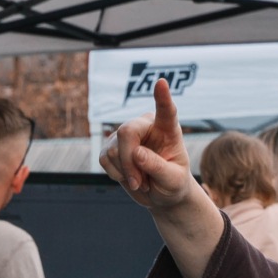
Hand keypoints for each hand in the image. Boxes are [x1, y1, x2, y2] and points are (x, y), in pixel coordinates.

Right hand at [99, 79, 198, 213]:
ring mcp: (126, 133)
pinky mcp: (111, 144)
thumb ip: (158, 167)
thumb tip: (137, 152)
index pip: (166, 111)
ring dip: (125, 172)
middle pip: (126, 132)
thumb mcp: (173, 181)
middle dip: (128, 162)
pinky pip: (104, 158)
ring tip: (140, 181)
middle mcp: (146, 125)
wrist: (159, 194)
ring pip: (113, 149)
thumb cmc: (172, 183)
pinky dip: (115, 173)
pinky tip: (128, 177)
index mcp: (167, 129)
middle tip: (139, 184)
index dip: (163, 97)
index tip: (162, 83)